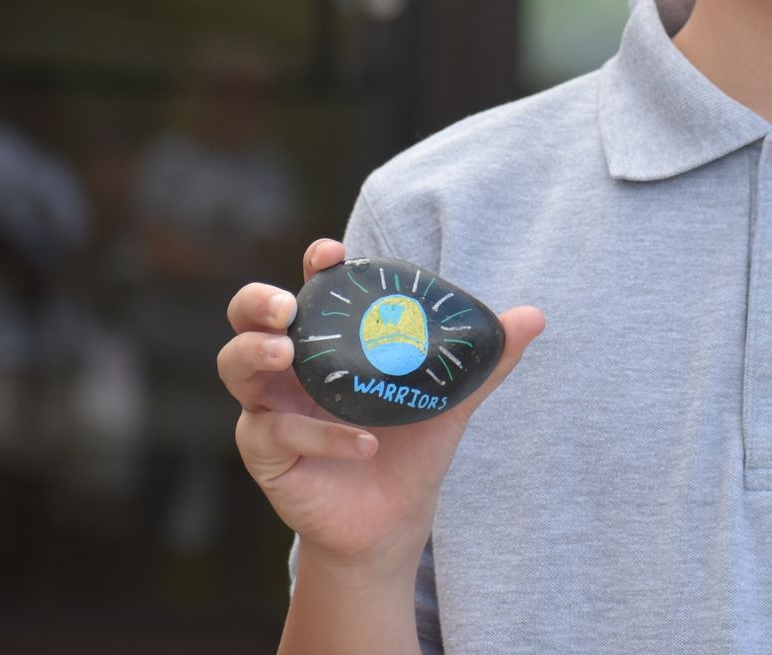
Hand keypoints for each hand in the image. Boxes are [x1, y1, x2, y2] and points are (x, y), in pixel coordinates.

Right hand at [218, 238, 545, 576]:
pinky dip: (323, 434)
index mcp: (330, 340)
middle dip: (257, 302)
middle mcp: (291, 367)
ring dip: (256, 354)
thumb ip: (486, 359)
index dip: (314, 265)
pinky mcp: (265, 451)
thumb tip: (535, 316)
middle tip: (286, 305)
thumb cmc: (414, 447)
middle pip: (247, 318)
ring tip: (287, 354)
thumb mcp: (452, 398)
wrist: (397, 518)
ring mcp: (269, 406)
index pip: (312, 290)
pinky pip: (278, 431)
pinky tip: (367, 443)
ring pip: (236, 367)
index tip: (332, 253)